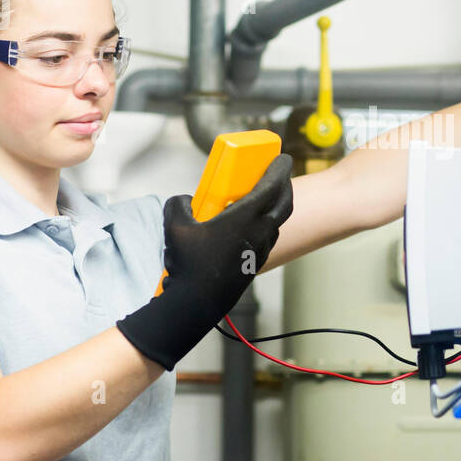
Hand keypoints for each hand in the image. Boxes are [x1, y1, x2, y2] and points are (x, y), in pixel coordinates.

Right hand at [116, 154, 293, 370]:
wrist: (196, 303)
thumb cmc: (188, 264)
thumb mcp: (175, 226)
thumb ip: (180, 204)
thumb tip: (186, 200)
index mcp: (245, 218)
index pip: (272, 186)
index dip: (279, 169)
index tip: (283, 158)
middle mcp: (259, 232)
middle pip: (283, 203)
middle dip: (284, 186)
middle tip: (278, 174)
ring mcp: (260, 250)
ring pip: (276, 222)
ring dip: (276, 206)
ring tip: (264, 198)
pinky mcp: (255, 263)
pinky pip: (267, 237)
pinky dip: (265, 224)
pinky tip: (249, 225)